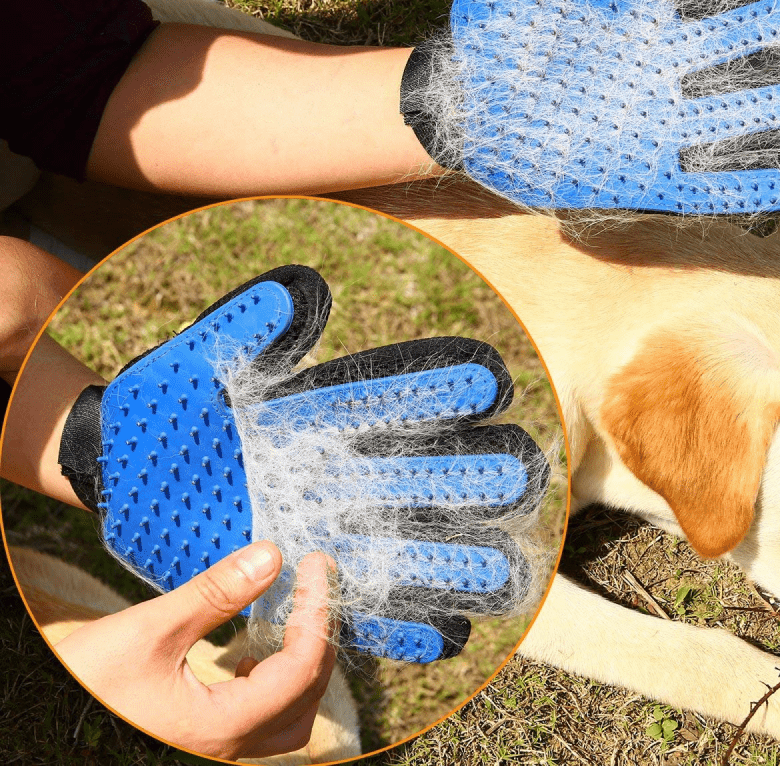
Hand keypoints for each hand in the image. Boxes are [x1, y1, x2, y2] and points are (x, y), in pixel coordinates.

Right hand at [55, 543, 337, 759]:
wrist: (43, 719)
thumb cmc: (85, 683)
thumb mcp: (148, 631)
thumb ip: (215, 595)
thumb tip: (271, 557)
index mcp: (221, 727)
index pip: (302, 667)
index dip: (318, 611)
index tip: (317, 565)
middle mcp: (226, 749)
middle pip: (307, 696)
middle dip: (319, 635)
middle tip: (315, 583)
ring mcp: (214, 751)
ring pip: (290, 717)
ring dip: (302, 665)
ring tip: (292, 616)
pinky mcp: (200, 743)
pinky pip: (261, 720)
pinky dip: (275, 682)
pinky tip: (251, 654)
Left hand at [57, 265, 548, 661]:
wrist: (119, 474)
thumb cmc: (162, 413)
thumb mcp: (201, 365)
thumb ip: (248, 328)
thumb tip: (303, 288)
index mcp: (314, 419)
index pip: (385, 400)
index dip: (433, 393)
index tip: (486, 382)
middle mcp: (330, 476)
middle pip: (410, 475)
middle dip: (464, 476)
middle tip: (519, 473)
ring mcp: (318, 531)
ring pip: (398, 544)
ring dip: (450, 557)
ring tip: (503, 566)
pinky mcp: (296, 582)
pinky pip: (359, 608)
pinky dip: (400, 623)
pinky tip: (445, 631)